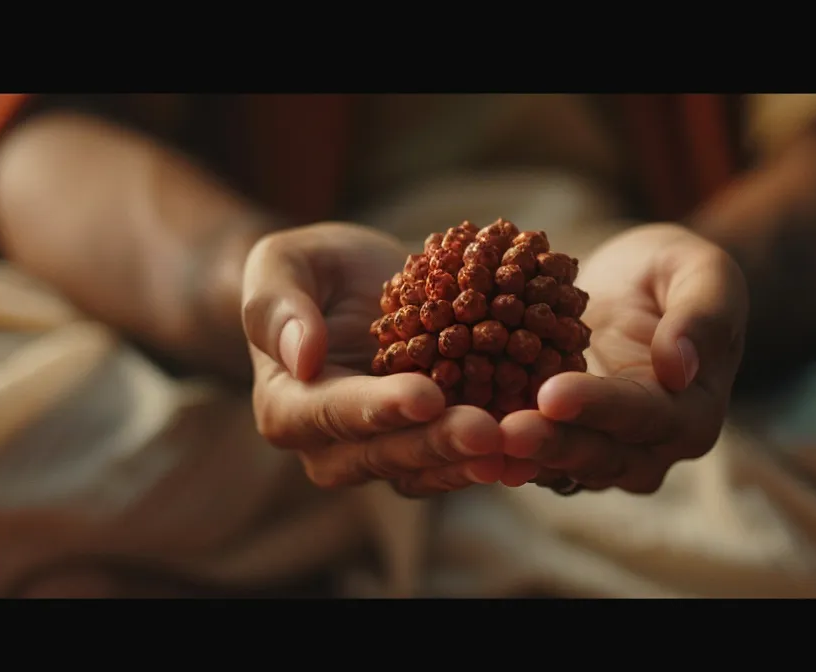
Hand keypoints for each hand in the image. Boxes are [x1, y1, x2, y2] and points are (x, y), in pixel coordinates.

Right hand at [241, 223, 508, 496]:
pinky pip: (460, 464)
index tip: (426, 395)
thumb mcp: (283, 264)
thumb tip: (300, 356)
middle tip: (488, 430)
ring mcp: (382, 456)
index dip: (378, 408)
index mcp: (287, 408)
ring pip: (427, 472)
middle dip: (438, 444)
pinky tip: (539, 443)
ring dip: (473, 462)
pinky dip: (498, 456)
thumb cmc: (311, 271)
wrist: (355, 288)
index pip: (331, 413)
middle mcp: (331, 448)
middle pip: (386, 454)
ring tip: (521, 445)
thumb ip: (276, 305)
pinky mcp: (428, 450)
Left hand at [501, 224, 746, 492]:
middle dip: (551, 442)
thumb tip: (679, 366)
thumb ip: (703, 314)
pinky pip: (532, 456)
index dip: (601, 406)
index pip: (647, 415)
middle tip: (504, 431)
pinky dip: (499, 449)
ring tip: (477, 438)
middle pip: (601, 455)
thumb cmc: (674, 270)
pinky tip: (461, 433)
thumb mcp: (702, 271)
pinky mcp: (562, 444)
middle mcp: (651, 447)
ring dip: (520, 455)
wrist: (631, 285)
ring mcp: (605, 453)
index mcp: (695, 411)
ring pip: (563, 466)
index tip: (553, 393)